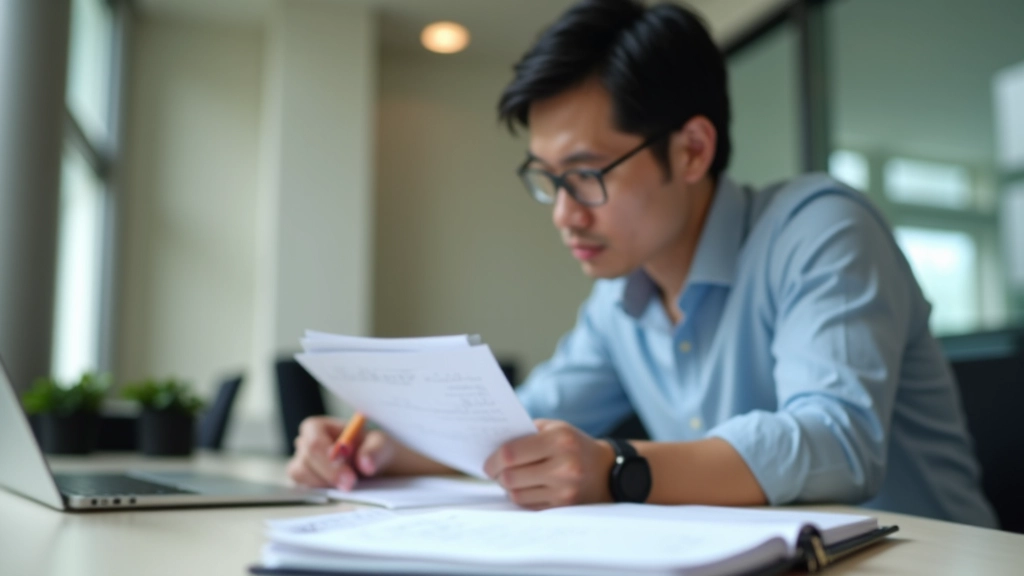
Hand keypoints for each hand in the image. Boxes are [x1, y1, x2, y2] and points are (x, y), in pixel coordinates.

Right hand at [286, 416, 397, 490]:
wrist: (375, 466)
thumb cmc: (373, 449)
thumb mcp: (380, 444)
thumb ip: (375, 450)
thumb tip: (365, 464)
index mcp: (318, 427)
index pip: (314, 442)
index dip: (328, 460)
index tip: (347, 475)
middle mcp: (305, 443)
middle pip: (305, 461)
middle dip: (329, 475)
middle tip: (351, 484)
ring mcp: (302, 463)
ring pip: (302, 476)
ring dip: (325, 483)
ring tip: (348, 482)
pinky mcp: (304, 481)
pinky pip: (305, 489)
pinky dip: (322, 491)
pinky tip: (339, 489)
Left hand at [483, 419, 615, 508]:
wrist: (607, 471)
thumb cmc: (573, 444)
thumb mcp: (555, 428)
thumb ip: (525, 432)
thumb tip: (492, 444)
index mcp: (559, 440)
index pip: (511, 454)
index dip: (493, 460)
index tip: (487, 462)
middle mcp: (564, 466)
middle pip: (510, 477)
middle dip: (497, 475)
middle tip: (494, 471)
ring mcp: (565, 490)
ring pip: (516, 494)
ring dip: (508, 487)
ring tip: (510, 478)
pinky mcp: (564, 506)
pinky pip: (529, 505)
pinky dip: (522, 496)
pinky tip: (525, 487)